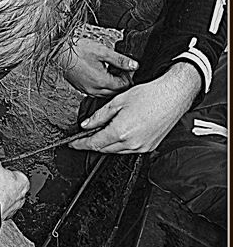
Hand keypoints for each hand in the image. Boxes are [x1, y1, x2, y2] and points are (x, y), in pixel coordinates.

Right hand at [60, 38, 137, 96]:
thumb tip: (134, 66)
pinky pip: (97, 93)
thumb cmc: (79, 50)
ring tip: (111, 71)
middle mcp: (95, 90)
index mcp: (102, 81)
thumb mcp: (103, 52)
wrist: (60, 53)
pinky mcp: (82, 89)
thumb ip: (120, 60)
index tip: (127, 67)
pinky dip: (103, 87)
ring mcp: (87, 91)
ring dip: (112, 85)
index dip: (128, 77)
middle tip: (121, 69)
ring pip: (106, 94)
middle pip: (115, 92)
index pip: (123, 86)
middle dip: (121, 82)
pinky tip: (102, 75)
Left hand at [69, 63, 201, 153]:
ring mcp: (140, 147)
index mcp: (120, 131)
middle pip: (103, 149)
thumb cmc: (150, 95)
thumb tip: (86, 125)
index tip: (72, 144)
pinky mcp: (148, 147)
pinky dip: (120, 144)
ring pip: (115, 150)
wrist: (174, 95)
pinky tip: (121, 133)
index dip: (80, 144)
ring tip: (106, 130)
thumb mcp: (118, 101)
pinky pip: (128, 150)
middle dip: (93, 143)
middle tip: (87, 135)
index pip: (94, 143)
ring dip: (107, 143)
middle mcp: (130, 143)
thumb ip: (99, 116)